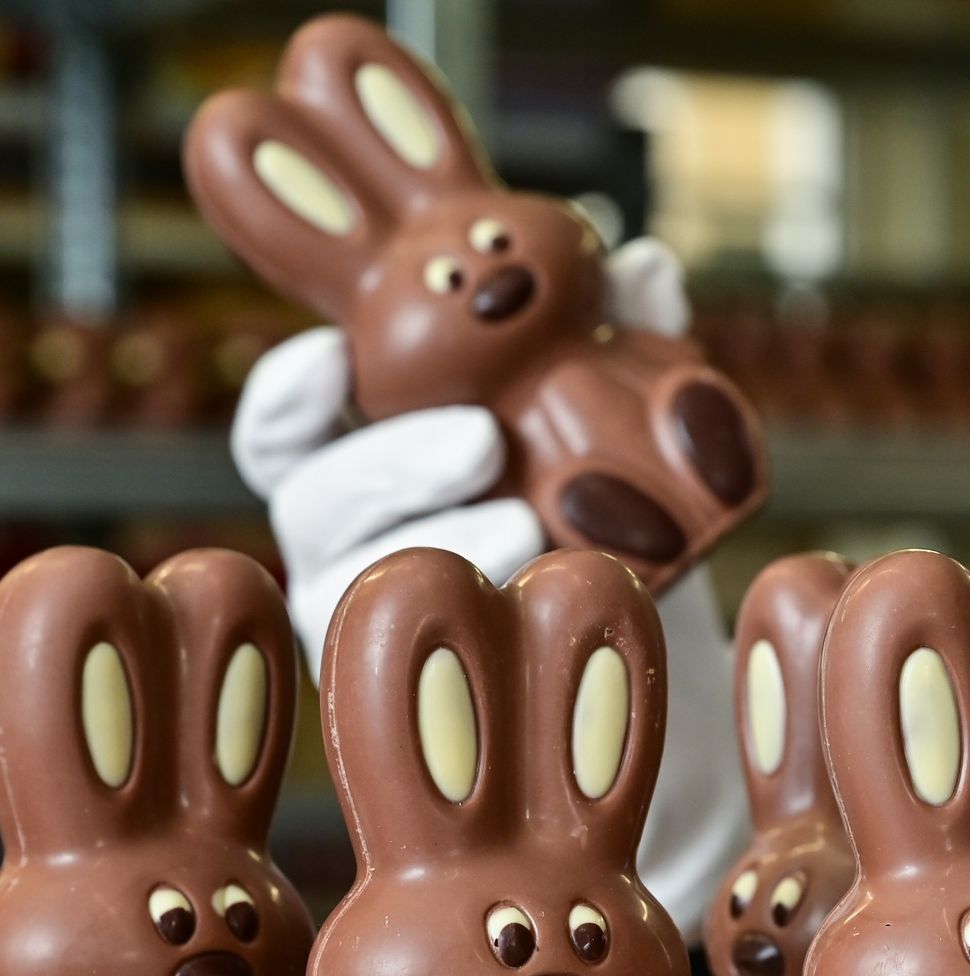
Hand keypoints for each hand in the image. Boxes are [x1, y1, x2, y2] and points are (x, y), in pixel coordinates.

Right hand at [231, 238, 689, 675]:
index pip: (286, 426)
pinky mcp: (425, 674)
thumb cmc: (599, 499)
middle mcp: (350, 536)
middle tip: (483, 438)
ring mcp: (379, 612)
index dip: (289, 392)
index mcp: (365, 452)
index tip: (332, 353)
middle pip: (316, 498)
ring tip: (530, 520)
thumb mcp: (613, 407)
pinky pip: (433, 647)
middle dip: (390, 463)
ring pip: (368, 578)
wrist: (645, 627)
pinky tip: (545, 586)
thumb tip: (643, 267)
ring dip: (448, 540)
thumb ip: (618, 334)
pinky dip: (487, 609)